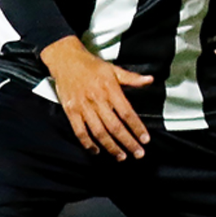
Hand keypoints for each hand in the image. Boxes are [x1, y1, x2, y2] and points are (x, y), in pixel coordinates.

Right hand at [40, 35, 153, 158]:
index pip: (127, 113)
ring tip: (121, 156)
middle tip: (138, 153)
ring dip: (111, 146)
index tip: (145, 139)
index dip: (137, 127)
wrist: (65, 60)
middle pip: (115, 126)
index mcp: (110, 90)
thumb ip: (132, 78)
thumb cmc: (91, 65)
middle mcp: (97, 100)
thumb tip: (150, 79)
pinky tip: (97, 150)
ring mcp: (82, 107)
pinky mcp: (70, 111)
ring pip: (99, 132)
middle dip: (128, 142)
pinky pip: (79, 131)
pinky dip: (88, 143)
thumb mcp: (113, 69)